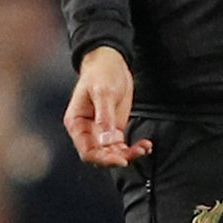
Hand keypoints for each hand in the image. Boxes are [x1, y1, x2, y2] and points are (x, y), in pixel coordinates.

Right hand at [64, 45, 148, 167]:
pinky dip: (133, 148)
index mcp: (76, 124)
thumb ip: (105, 116)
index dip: (102, 158)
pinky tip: (146, 145)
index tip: (120, 159)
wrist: (110, 62)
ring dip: (129, 154)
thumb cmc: (100, 74)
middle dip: (117, 158)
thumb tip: (107, 140)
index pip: (86, 151)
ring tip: (145, 148)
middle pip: (100, 155)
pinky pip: (122, 146)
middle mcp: (87, 132)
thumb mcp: (103, 92)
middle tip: (136, 154)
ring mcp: (101, 132)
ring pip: (113, 153)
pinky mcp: (114, 129)